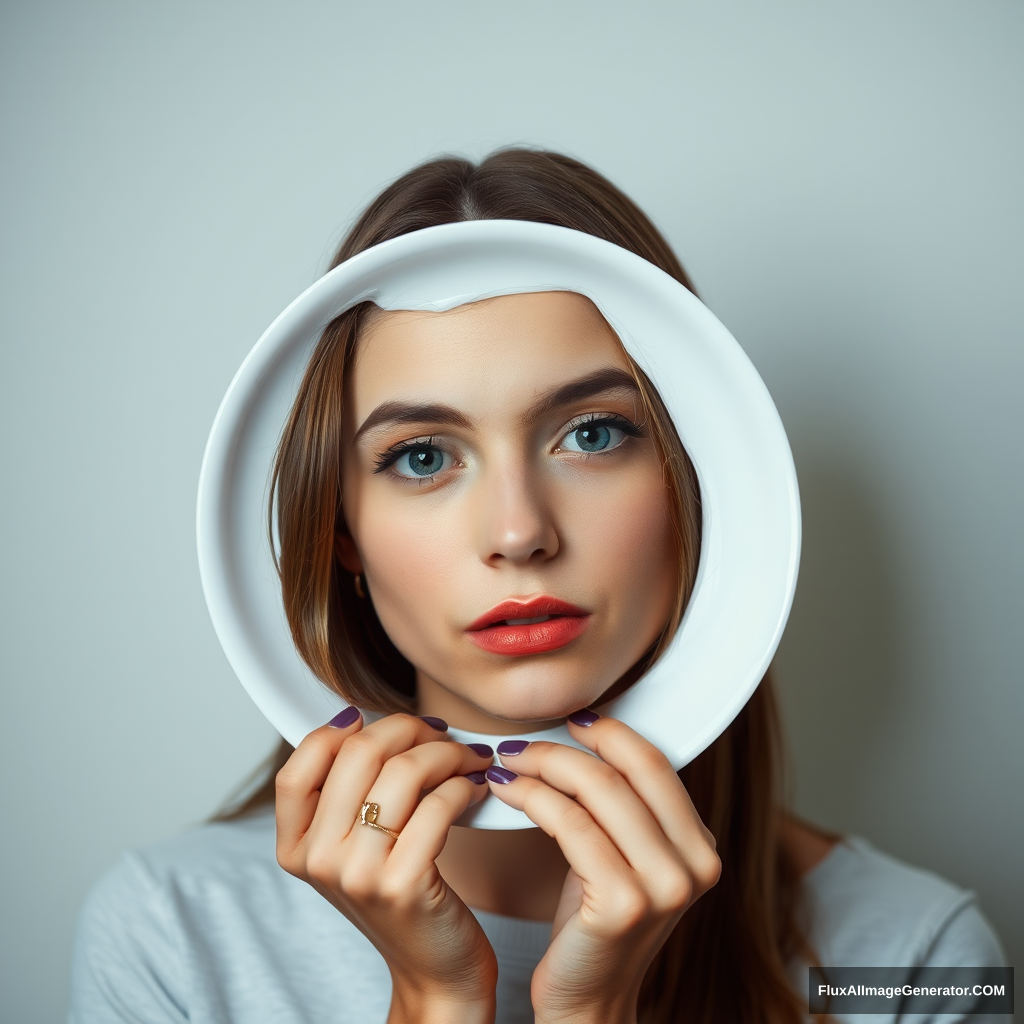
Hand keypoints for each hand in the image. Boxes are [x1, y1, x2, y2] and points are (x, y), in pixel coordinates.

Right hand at [276, 711, 497, 1023]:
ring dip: (448, 753)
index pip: (300, 765)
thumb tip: (361, 721)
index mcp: (295, 847)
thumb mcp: (353, 849)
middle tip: (441, 734)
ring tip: (469, 759)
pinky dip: (465, 786)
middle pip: (358, 753)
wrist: (432, 970)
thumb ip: (346, 795)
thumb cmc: (399, 897)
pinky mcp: (403, 884)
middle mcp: (318, 860)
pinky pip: (438, 805)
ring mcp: (357, 874)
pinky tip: (475, 789)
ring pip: (404, 771)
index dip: (336, 732)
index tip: (371, 719)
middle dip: (410, 729)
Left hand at [486, 712, 720, 1023]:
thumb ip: (623, 806)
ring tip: (507, 763)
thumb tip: (585, 736)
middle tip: (523, 743)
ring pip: (595, 792)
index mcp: (700, 846)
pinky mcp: (623, 904)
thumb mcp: (624, 858)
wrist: (588, 1003)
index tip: (572, 720)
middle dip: (565, 747)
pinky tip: (508, 792)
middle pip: (625, 771)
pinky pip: (569, 825)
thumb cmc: (594, 926)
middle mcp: (695, 864)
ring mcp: (664, 886)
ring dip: (541, 767)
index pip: (655, 763)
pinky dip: (532, 798)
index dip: (611, 732)